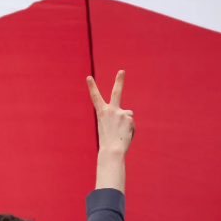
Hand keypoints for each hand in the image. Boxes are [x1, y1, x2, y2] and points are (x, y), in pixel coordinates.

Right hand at [87, 70, 133, 192]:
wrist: (112, 150)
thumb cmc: (108, 141)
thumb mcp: (108, 126)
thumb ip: (118, 116)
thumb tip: (129, 113)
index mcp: (101, 113)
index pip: (95, 97)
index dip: (92, 87)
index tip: (89, 77)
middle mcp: (111, 110)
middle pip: (116, 92)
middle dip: (119, 80)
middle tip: (122, 71)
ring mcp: (121, 113)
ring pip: (127, 115)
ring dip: (126, 123)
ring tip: (121, 134)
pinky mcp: (129, 118)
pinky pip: (131, 123)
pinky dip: (130, 130)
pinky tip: (125, 135)